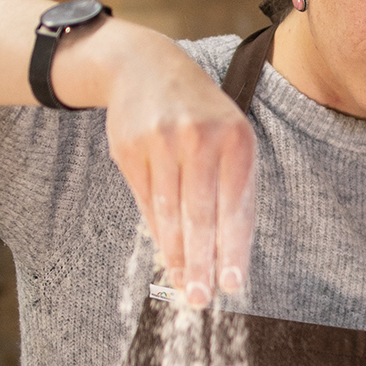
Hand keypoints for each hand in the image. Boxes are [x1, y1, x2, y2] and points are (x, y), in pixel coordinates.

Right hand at [91, 26, 255, 306]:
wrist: (145, 67)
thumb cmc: (199, 113)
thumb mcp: (229, 137)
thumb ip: (234, 189)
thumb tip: (232, 253)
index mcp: (236, 138)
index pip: (236, 206)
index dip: (233, 249)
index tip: (232, 285)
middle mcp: (200, 138)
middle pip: (201, 215)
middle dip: (202, 262)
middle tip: (201, 298)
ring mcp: (161, 142)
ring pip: (170, 213)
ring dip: (177, 255)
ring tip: (183, 284)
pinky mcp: (130, 149)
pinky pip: (146, 202)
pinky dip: (158, 232)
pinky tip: (166, 252)